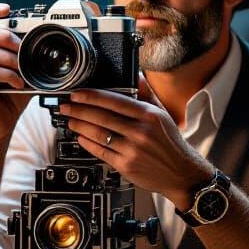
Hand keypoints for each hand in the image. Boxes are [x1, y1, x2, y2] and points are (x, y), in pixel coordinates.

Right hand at [0, 3, 31, 141]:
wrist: (0, 124)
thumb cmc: (9, 96)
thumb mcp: (20, 69)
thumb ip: (25, 53)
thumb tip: (45, 37)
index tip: (7, 9)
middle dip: (7, 37)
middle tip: (22, 47)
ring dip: (12, 59)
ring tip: (23, 70)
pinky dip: (9, 76)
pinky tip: (18, 83)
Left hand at [59, 82, 211, 208]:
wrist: (182, 173)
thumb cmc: (171, 143)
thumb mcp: (162, 114)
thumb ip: (147, 94)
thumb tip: (136, 74)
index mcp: (149, 115)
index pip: (114, 101)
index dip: (92, 96)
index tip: (77, 94)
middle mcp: (140, 132)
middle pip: (102, 117)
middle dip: (79, 110)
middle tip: (66, 106)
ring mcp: (132, 149)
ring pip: (99, 134)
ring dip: (80, 126)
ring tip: (70, 121)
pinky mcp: (126, 165)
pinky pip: (101, 152)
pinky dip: (88, 144)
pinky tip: (81, 137)